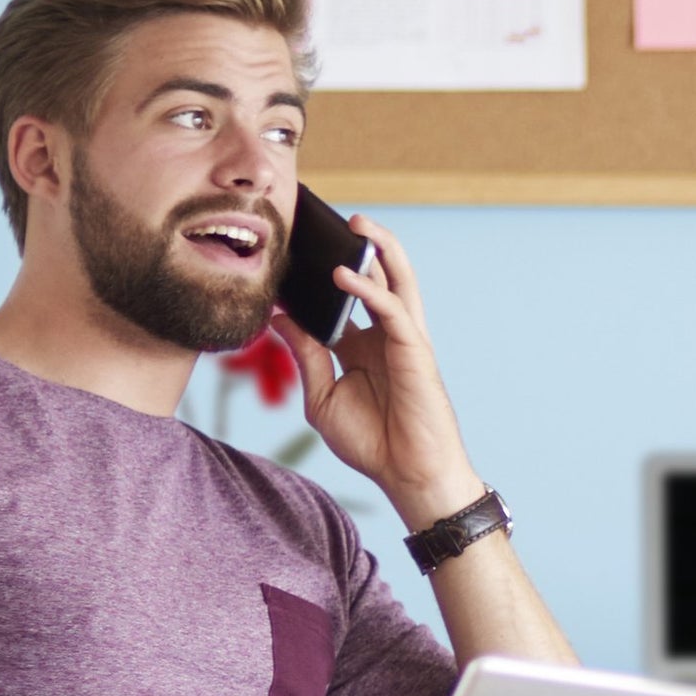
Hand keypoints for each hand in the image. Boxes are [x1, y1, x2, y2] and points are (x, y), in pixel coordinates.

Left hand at [269, 215, 484, 528]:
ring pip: (397, 279)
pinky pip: (393, 308)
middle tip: (328, 220)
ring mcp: (402, 339)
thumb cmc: (371, 442)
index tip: (287, 257)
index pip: (339, 301)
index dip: (316, 279)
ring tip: (356, 221)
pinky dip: (370, 288)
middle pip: (375, 278)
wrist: (407, 474)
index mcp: (360, 347)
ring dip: (380, 248)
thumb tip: (279, 317)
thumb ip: (306, 356)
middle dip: (357, 247)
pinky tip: (344, 275)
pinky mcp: (415, 349)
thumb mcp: (322, 398)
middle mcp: (383, 336)